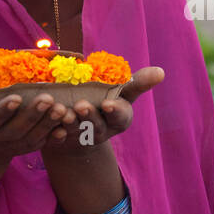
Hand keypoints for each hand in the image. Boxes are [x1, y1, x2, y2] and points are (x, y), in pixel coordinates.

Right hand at [0, 63, 70, 188]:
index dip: (2, 111)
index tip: (16, 97)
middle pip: (16, 131)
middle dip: (32, 116)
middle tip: (48, 99)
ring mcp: (12, 145)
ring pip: (32, 139)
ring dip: (48, 124)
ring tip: (63, 108)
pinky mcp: (26, 147)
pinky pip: (42, 144)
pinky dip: (57, 136)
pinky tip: (70, 123)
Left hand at [42, 67, 164, 153]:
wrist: (82, 119)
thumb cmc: (106, 99)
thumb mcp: (123, 91)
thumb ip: (138, 82)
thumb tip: (161, 72)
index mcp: (119, 118)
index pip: (121, 116)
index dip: (115, 111)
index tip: (108, 104)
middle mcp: (102, 130)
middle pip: (97, 126)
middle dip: (90, 116)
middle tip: (81, 106)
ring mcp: (83, 138)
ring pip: (77, 132)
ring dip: (70, 123)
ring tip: (64, 112)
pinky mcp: (64, 142)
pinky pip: (59, 141)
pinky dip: (56, 136)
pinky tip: (52, 130)